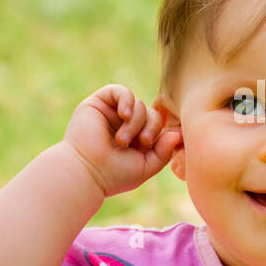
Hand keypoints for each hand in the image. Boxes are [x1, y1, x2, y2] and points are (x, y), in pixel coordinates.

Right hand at [62, 84, 181, 198]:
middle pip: (151, 113)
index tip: (152, 145)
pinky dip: (127, 100)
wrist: (87, 172)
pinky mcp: (98, 103)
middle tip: (142, 143)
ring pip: (138, 104)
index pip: (158, 126)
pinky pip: (120, 91)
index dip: (161, 132)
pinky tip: (124, 115)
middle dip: (151, 127)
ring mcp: (111, 114)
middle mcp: (124, 125)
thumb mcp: (146, 166)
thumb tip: (177, 134)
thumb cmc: (114, 174)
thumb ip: (164, 151)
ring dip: (136, 122)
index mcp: (135, 139)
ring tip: (122, 140)